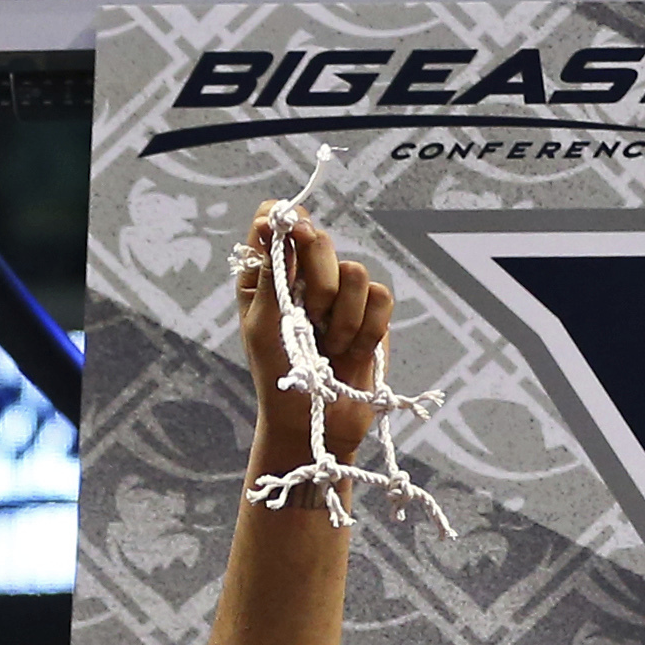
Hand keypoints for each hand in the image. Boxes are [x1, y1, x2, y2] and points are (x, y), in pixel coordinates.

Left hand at [238, 206, 395, 468]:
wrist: (314, 424)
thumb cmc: (278, 377)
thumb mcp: (263, 324)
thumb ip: (272, 274)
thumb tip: (275, 223)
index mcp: (268, 274)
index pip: (275, 220)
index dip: (286, 220)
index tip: (293, 235)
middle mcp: (305, 277)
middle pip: (319, 238)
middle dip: (318, 279)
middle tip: (310, 314)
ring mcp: (341, 295)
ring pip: (356, 271)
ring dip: (342, 316)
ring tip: (329, 346)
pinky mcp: (372, 316)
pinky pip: (381, 298)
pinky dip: (366, 328)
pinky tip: (353, 351)